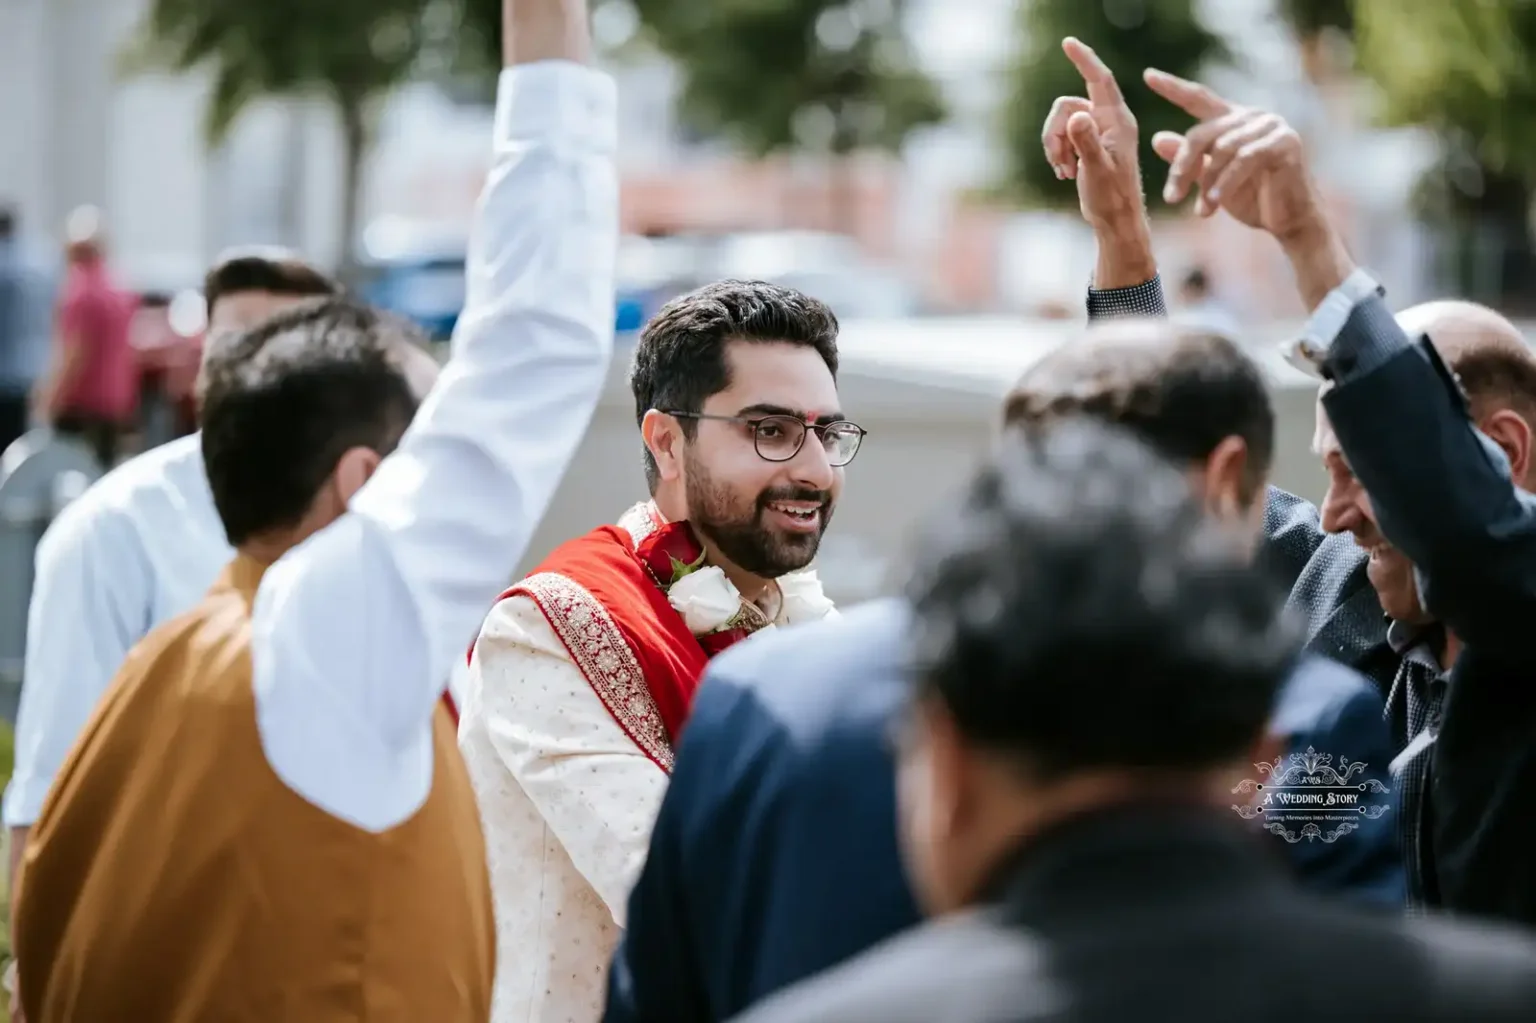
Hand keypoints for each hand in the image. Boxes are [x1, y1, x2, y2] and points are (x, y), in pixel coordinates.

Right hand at [1041, 38, 1145, 232]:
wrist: (1116, 221)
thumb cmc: (1111, 198)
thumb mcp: (1097, 170)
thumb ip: (1086, 142)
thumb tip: (1075, 117)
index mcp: (1117, 121)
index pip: (1099, 80)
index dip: (1084, 59)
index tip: (1067, 43)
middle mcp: (1109, 121)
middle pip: (1068, 106)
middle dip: (1054, 132)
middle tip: (1059, 161)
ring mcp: (1098, 131)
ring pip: (1062, 122)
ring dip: (1055, 146)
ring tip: (1064, 171)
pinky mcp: (1089, 143)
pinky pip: (1063, 135)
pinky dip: (1058, 153)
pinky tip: (1065, 173)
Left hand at [1143, 69, 1354, 307]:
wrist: (1289, 220)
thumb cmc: (1251, 198)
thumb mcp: (1210, 179)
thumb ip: (1188, 158)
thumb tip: (1157, 137)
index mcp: (1232, 119)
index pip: (1199, 99)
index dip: (1174, 87)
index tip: (1148, 76)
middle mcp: (1252, 115)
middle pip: (1202, 133)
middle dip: (1182, 167)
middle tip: (1171, 198)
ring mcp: (1271, 125)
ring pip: (1222, 148)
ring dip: (1207, 183)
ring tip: (1201, 211)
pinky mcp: (1286, 142)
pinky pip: (1245, 159)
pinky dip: (1226, 183)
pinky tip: (1213, 204)